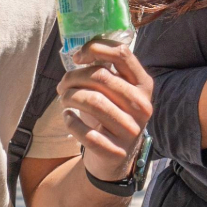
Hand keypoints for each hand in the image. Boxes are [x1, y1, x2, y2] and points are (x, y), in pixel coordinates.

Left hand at [57, 39, 153, 181]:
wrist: (115, 157)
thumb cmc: (111, 114)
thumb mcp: (117, 91)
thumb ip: (107, 69)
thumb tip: (81, 51)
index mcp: (144, 84)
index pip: (122, 54)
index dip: (95, 49)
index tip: (77, 57)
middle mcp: (142, 106)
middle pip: (101, 76)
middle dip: (74, 76)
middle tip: (62, 83)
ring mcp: (131, 130)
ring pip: (92, 101)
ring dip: (69, 97)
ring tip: (63, 98)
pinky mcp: (115, 151)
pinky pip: (86, 132)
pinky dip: (70, 122)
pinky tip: (67, 117)